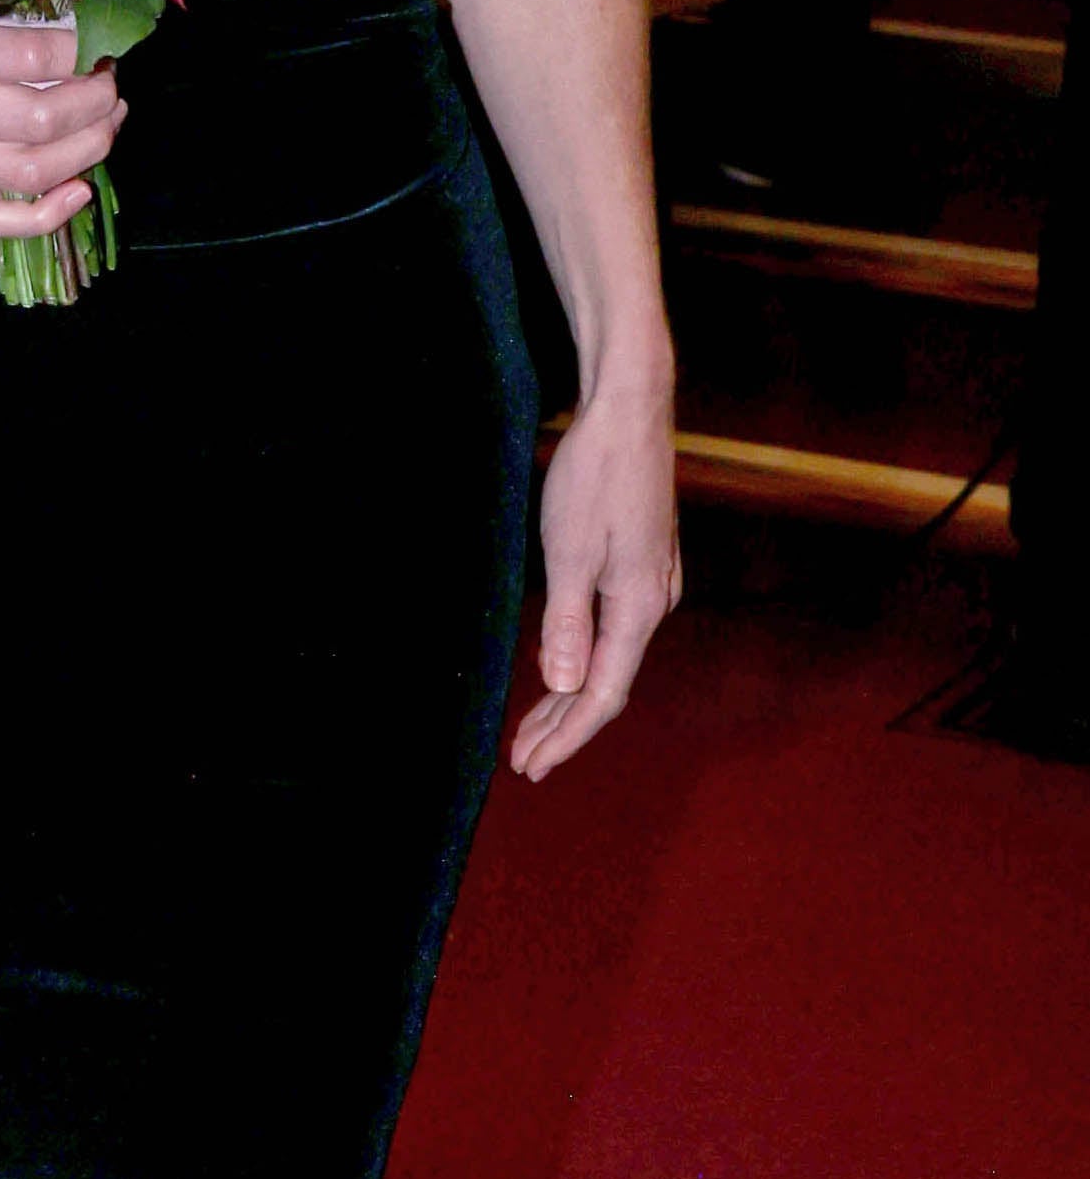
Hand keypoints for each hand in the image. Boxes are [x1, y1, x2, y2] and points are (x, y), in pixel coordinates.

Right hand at [0, 4, 124, 238]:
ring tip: (108, 120)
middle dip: (97, 101)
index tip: (96, 45)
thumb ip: (18, 17)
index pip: (36, 58)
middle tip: (110, 84)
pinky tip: (81, 190)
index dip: (83, 52)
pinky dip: (48, 215)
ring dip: (90, 147)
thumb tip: (93, 38)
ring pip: (34, 171)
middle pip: (43, 120)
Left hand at [507, 375, 678, 779]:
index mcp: (638, 607)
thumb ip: (568, 623)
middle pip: (607, 683)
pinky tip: (560, 669)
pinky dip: (582, 660)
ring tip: (533, 729)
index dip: (567, 736)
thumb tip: (566, 685)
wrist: (630, 411)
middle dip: (563, 725)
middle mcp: (654, 603)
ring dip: (570, 696)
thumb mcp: (570, 551)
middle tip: (522, 760)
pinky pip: (613, 631)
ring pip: (610, 658)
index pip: (602, 694)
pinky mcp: (642, 564)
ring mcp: (652, 583)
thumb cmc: (596, 476)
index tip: (531, 766)